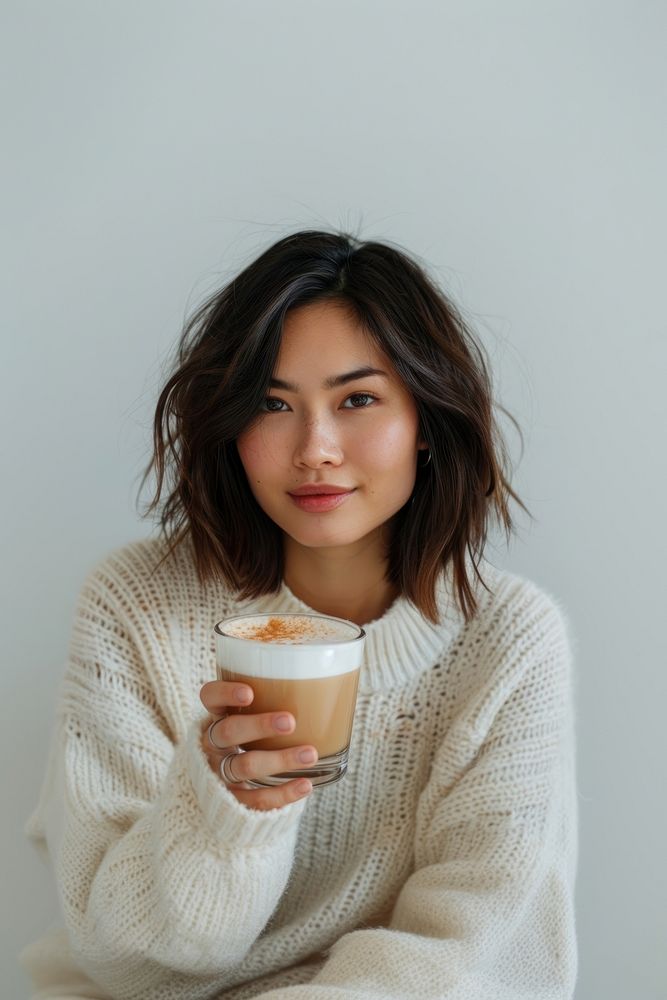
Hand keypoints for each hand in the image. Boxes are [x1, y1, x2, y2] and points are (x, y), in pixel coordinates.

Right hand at [199, 680, 316, 810]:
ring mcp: (218, 774)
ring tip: (310, 754)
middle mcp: (212, 745)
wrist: (225, 790)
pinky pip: (255, 799)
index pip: (210, 697)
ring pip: (243, 766)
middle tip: (289, 722)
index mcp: (216, 716)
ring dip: (278, 759)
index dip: (225, 693)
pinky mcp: (231, 802)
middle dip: (259, 726)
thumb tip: (328, 681)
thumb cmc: (250, 741)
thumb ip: (274, 701)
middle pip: (227, 732)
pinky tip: (306, 785)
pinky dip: (282, 793)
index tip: (249, 693)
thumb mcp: (250, 719)